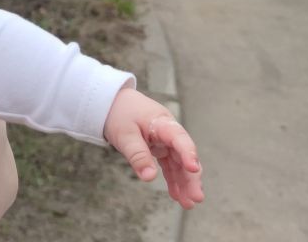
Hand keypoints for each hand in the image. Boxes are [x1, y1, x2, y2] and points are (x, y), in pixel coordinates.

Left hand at [101, 88, 204, 209]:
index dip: (188, 153)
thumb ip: (138, 155)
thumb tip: (149, 178)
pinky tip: (176, 195)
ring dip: (184, 183)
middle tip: (196, 198)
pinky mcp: (160, 148)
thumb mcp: (125, 135)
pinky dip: (173, 180)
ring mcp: (166, 141)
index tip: (193, 169)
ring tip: (188, 204)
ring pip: (179, 164)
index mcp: (162, 122)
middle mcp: (168, 132)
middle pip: (184, 156)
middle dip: (191, 177)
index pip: (179, 138)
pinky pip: (170, 166)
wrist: (111, 103)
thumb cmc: (119, 114)